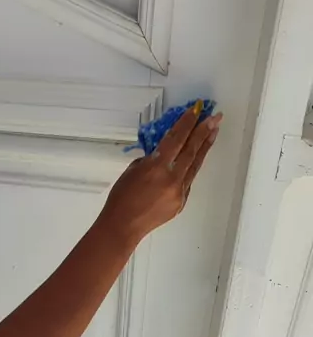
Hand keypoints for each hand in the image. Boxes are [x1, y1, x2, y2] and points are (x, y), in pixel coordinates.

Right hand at [102, 103, 222, 247]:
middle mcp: (172, 178)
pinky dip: (191, 168)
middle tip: (216, 117)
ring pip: (195, 165)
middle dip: (204, 131)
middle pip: (191, 150)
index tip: (196, 110)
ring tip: (214, 132)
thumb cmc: (121, 198)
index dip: (187, 123)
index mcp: (157, 167)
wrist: (123, 226)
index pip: (176, 139)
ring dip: (205, 147)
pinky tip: (195, 159)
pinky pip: (188, 181)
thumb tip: (164, 154)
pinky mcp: (181, 202)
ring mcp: (179, 191)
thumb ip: (151, 160)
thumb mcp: (133, 170)